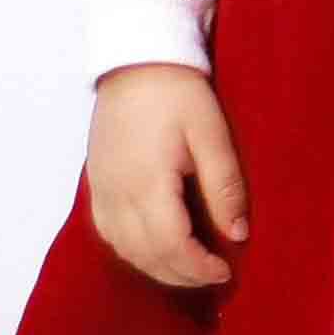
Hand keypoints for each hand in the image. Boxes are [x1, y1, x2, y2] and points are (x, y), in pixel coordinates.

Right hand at [87, 60, 245, 288]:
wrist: (136, 60)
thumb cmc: (178, 92)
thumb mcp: (212, 134)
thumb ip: (224, 186)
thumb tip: (237, 234)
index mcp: (148, 183)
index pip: (171, 245)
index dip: (198, 267)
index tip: (226, 270)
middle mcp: (118, 194)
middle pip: (146, 255)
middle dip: (182, 274)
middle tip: (214, 274)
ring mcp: (102, 190)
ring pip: (124, 249)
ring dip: (157, 267)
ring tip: (190, 266)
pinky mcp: (96, 183)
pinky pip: (109, 233)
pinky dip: (133, 251)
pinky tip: (155, 249)